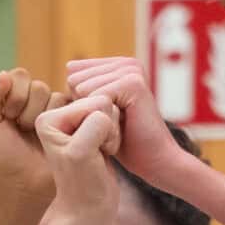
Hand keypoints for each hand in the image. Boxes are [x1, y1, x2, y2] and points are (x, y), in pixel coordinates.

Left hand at [0, 70, 59, 203]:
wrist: (25, 183)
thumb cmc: (3, 156)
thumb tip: (3, 75)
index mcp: (13, 94)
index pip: (19, 76)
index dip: (14, 96)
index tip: (8, 118)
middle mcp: (35, 98)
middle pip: (38, 87)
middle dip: (27, 111)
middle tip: (23, 130)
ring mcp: (54, 109)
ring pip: (55, 97)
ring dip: (43, 119)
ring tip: (37, 137)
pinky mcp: (71, 121)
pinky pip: (71, 108)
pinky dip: (62, 121)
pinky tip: (55, 136)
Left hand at [38, 92, 121, 224]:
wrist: (89, 208)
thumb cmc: (83, 184)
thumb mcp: (82, 152)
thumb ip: (94, 123)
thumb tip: (108, 106)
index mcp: (49, 116)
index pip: (93, 104)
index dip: (98, 131)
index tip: (85, 155)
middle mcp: (60, 115)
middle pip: (103, 103)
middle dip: (107, 130)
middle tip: (94, 155)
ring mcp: (76, 122)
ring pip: (112, 112)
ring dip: (112, 135)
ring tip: (98, 155)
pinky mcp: (91, 129)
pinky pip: (116, 120)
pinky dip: (116, 138)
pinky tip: (104, 153)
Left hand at [65, 57, 186, 183]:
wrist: (155, 161)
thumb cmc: (124, 142)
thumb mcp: (96, 112)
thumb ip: (83, 88)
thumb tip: (69, 66)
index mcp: (116, 65)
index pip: (72, 73)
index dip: (80, 102)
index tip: (104, 118)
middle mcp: (124, 63)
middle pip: (74, 79)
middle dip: (86, 108)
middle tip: (111, 124)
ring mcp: (130, 70)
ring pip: (82, 88)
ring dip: (94, 116)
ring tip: (117, 127)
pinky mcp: (133, 82)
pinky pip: (96, 97)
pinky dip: (103, 121)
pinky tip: (121, 130)